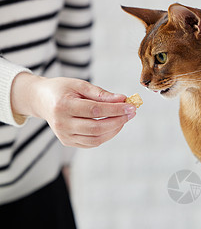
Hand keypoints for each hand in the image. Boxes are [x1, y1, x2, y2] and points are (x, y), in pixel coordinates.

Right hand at [11, 73, 135, 147]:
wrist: (41, 100)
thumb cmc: (62, 89)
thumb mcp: (80, 85)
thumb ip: (101, 94)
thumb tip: (123, 100)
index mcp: (63, 106)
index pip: (95, 110)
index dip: (115, 109)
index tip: (131, 106)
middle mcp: (61, 124)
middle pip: (96, 127)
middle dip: (118, 121)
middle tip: (131, 113)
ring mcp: (64, 136)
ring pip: (96, 138)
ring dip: (114, 129)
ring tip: (124, 118)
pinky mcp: (67, 142)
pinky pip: (92, 143)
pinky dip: (106, 135)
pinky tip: (113, 125)